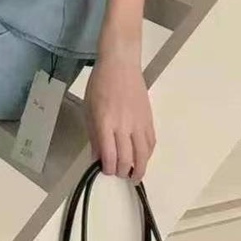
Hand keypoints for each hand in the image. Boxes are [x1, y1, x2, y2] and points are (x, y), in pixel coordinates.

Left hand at [82, 53, 155, 182]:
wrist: (120, 65)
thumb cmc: (99, 85)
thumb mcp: (89, 109)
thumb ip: (93, 135)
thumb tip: (97, 157)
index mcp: (105, 122)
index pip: (110, 154)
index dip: (109, 168)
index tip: (105, 171)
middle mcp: (124, 125)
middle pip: (128, 158)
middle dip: (123, 171)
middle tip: (119, 175)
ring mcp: (139, 122)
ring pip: (143, 153)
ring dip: (139, 168)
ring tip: (134, 175)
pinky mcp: (149, 118)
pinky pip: (151, 142)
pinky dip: (147, 154)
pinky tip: (142, 158)